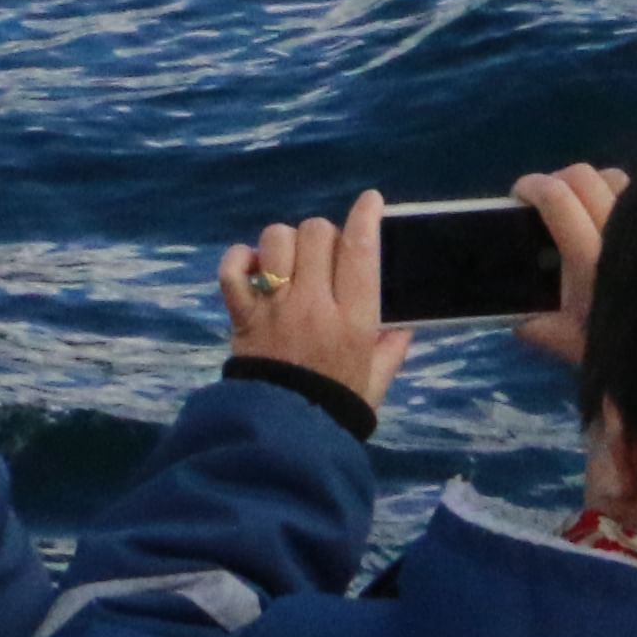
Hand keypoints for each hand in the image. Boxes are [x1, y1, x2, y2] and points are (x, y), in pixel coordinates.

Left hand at [220, 192, 413, 410]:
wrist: (285, 435)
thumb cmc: (336, 407)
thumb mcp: (375, 381)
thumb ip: (390, 350)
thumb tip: (404, 327)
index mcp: (353, 320)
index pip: (360, 252)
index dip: (365, 218)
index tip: (369, 201)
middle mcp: (313, 305)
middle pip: (316, 234)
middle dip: (323, 234)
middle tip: (324, 256)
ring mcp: (273, 307)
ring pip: (275, 240)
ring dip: (283, 243)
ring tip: (288, 264)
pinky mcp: (241, 314)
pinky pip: (232, 268)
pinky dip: (240, 259)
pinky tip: (253, 268)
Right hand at [512, 162, 626, 371]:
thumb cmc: (629, 349)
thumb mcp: (577, 347)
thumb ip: (543, 330)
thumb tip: (521, 323)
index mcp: (590, 257)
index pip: (556, 197)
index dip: (531, 186)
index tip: (518, 196)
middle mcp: (620, 231)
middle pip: (582, 176)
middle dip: (556, 180)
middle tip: (545, 200)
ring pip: (614, 178)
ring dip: (591, 184)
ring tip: (582, 206)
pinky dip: (620, 196)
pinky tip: (616, 220)